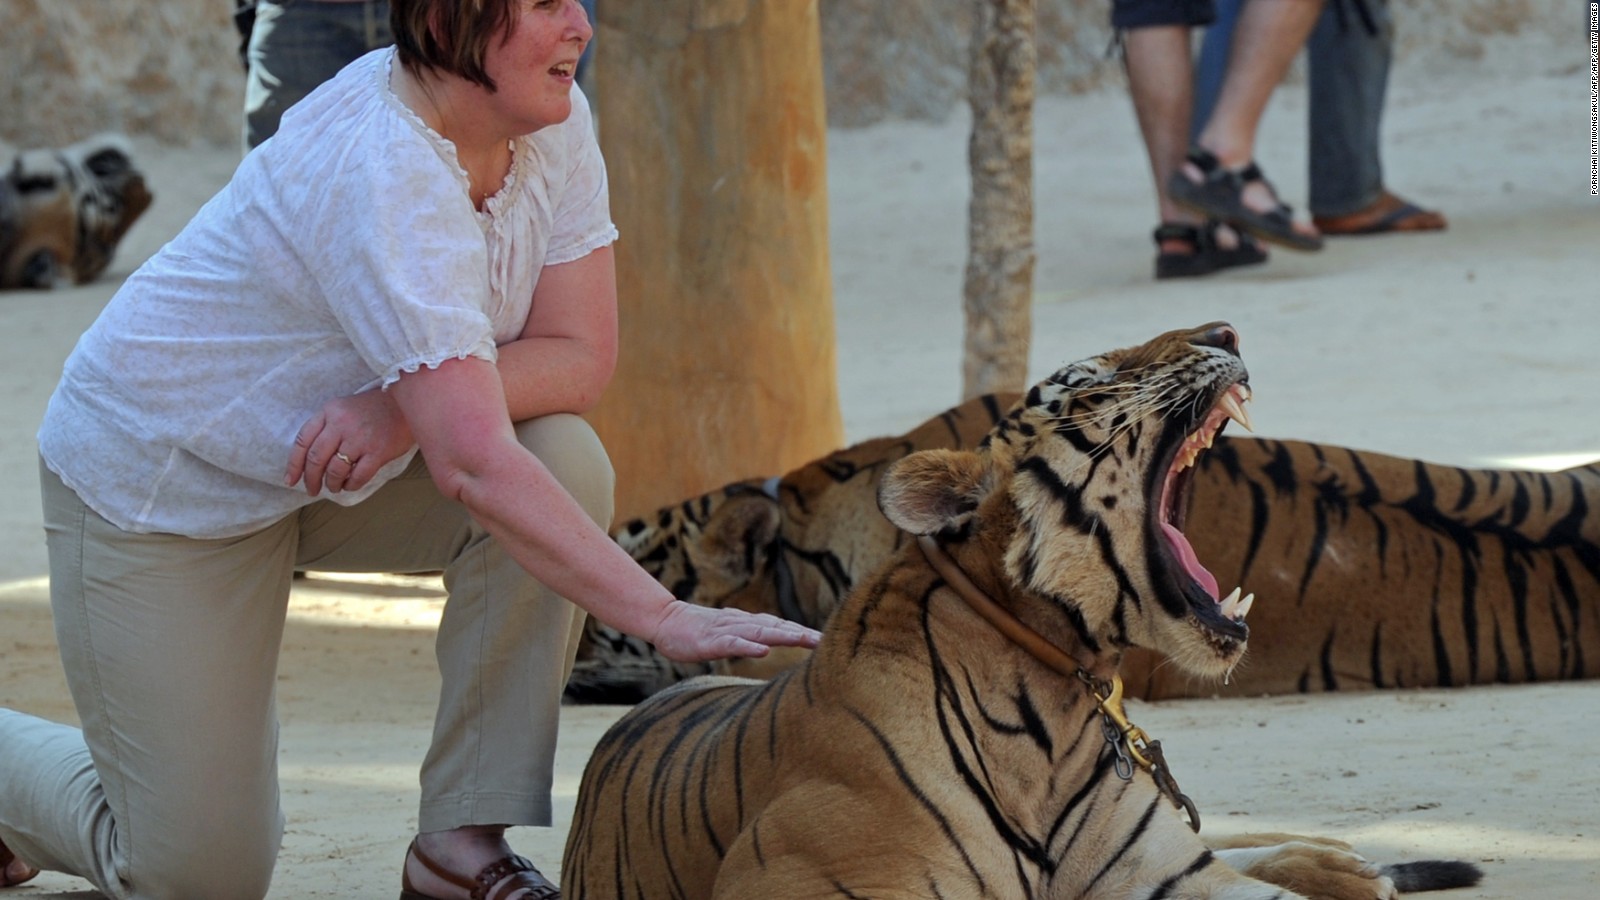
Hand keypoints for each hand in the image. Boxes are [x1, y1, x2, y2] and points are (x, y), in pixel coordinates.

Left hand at [286, 390, 414, 496]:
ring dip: (331, 483)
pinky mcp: (378, 451)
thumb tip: (310, 460)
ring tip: (334, 487)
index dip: (294, 465)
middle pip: (316, 458)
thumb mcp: (344, 408)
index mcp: (329, 411)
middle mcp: (341, 424)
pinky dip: (351, 484)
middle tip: (312, 490)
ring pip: (335, 470)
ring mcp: (360, 438)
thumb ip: (327, 427)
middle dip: (311, 479)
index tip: (290, 481)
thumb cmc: (373, 409)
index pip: (303, 441)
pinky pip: (358, 476)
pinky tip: (350, 485)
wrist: (407, 403)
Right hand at [648, 602, 821, 663]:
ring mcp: (725, 631)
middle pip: (775, 627)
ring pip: (758, 632)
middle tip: (825, 640)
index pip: (779, 627)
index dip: (801, 632)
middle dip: (800, 633)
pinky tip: (762, 651)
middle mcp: (740, 624)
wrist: (666, 620)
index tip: (826, 639)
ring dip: (782, 636)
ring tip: (804, 640)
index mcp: (746, 624)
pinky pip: (731, 644)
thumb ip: (748, 636)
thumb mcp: (727, 634)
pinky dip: (748, 646)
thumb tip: (770, 642)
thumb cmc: (697, 630)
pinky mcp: (709, 641)